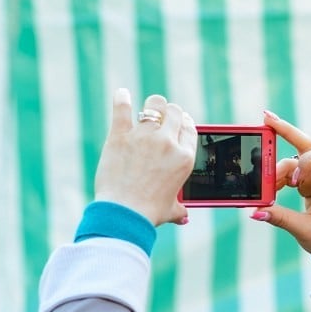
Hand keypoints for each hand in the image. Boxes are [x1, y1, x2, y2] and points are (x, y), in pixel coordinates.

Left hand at [93, 89, 196, 225]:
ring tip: (146, 110)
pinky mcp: (120, 136)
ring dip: (152, 106)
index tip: (179, 123)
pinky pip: (123, 109)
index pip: (190, 128)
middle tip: (162, 118)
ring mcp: (144, 136)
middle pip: (174, 112)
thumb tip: (183, 217)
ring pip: (154, 105)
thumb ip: (179, 208)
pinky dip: (122, 99)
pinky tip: (122, 94)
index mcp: (184, 158)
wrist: (125, 213)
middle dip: (170, 113)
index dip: (185, 123)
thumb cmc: (149, 213)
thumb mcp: (171, 209)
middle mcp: (167, 142)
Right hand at [253, 111, 310, 257]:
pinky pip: (291, 173)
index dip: (305, 162)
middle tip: (266, 118)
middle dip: (286, 131)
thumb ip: (279, 218)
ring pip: (294, 160)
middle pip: (307, 145)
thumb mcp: (304, 230)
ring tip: (265, 185)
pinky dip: (278, 177)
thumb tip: (255, 211)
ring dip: (277, 169)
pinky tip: (270, 187)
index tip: (291, 182)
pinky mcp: (308, 184)